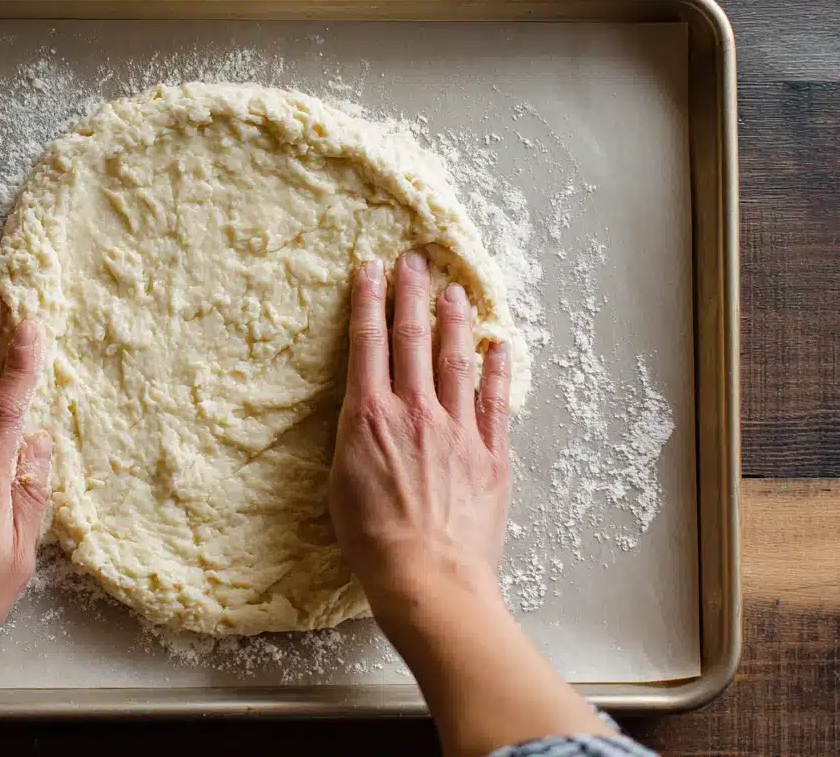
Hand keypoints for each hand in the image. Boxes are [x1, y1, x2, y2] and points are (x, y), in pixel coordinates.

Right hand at [328, 252, 512, 620]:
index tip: (371, 269)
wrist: (429, 579)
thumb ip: (356, 437)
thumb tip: (366, 412)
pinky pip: (496, 401)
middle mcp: (415, 411)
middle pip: (412, 337)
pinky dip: (497, 369)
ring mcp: (457, 429)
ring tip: (455, 290)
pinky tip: (498, 345)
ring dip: (454, 320)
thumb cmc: (373, 542)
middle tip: (415, 259)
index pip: (368, 344)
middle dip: (412, 293)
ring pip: (455, 359)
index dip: (368, 301)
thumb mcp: (341, 483)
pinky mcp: (491, 453)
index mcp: (369, 417)